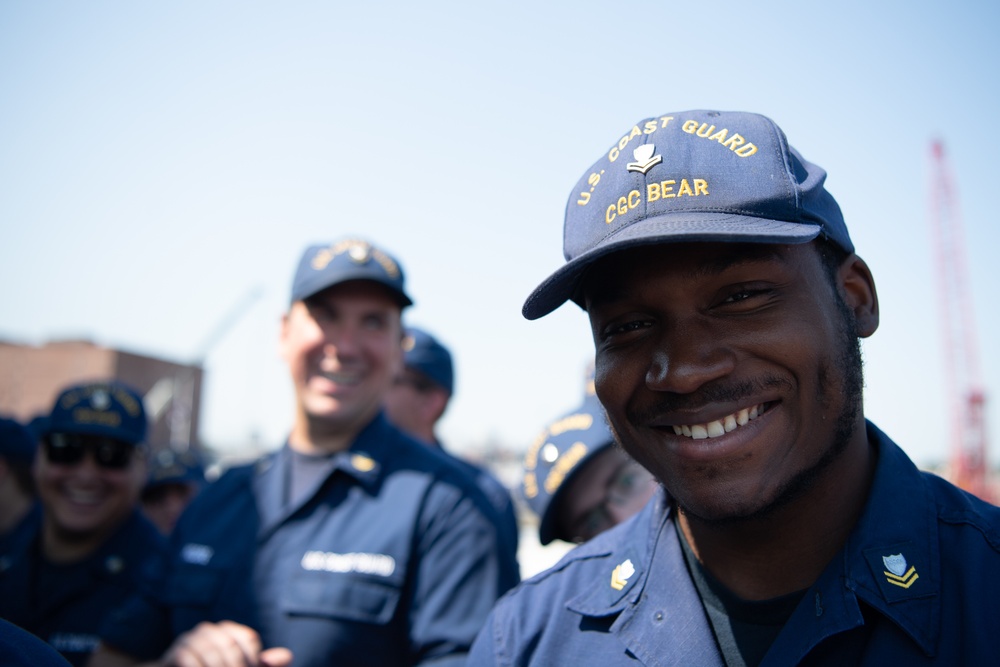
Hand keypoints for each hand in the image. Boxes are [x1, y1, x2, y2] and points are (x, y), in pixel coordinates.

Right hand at [160, 621, 292, 666]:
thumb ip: (260, 665)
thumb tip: (287, 656)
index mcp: (227, 631)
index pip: (247, 639)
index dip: (251, 660)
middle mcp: (208, 630)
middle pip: (230, 647)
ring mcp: (188, 640)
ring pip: (212, 654)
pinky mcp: (173, 653)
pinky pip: (189, 659)